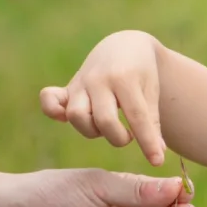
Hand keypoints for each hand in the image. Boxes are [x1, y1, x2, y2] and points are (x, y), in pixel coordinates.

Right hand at [41, 30, 166, 165]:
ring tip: (107, 127)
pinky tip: (65, 118)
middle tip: (128, 136)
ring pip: (76, 115)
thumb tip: (157, 156)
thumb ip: (152, 122)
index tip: (157, 161)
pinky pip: (49, 99)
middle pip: (103, 120)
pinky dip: (52, 111)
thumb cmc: (142, 73)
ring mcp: (80, 83)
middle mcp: (98, 80)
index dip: (147, 142)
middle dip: (118, 137)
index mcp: (125, 78)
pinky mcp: (68, 88)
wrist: (124, 45)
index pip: (136, 116)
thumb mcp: (152, 91)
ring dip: (91, 130)